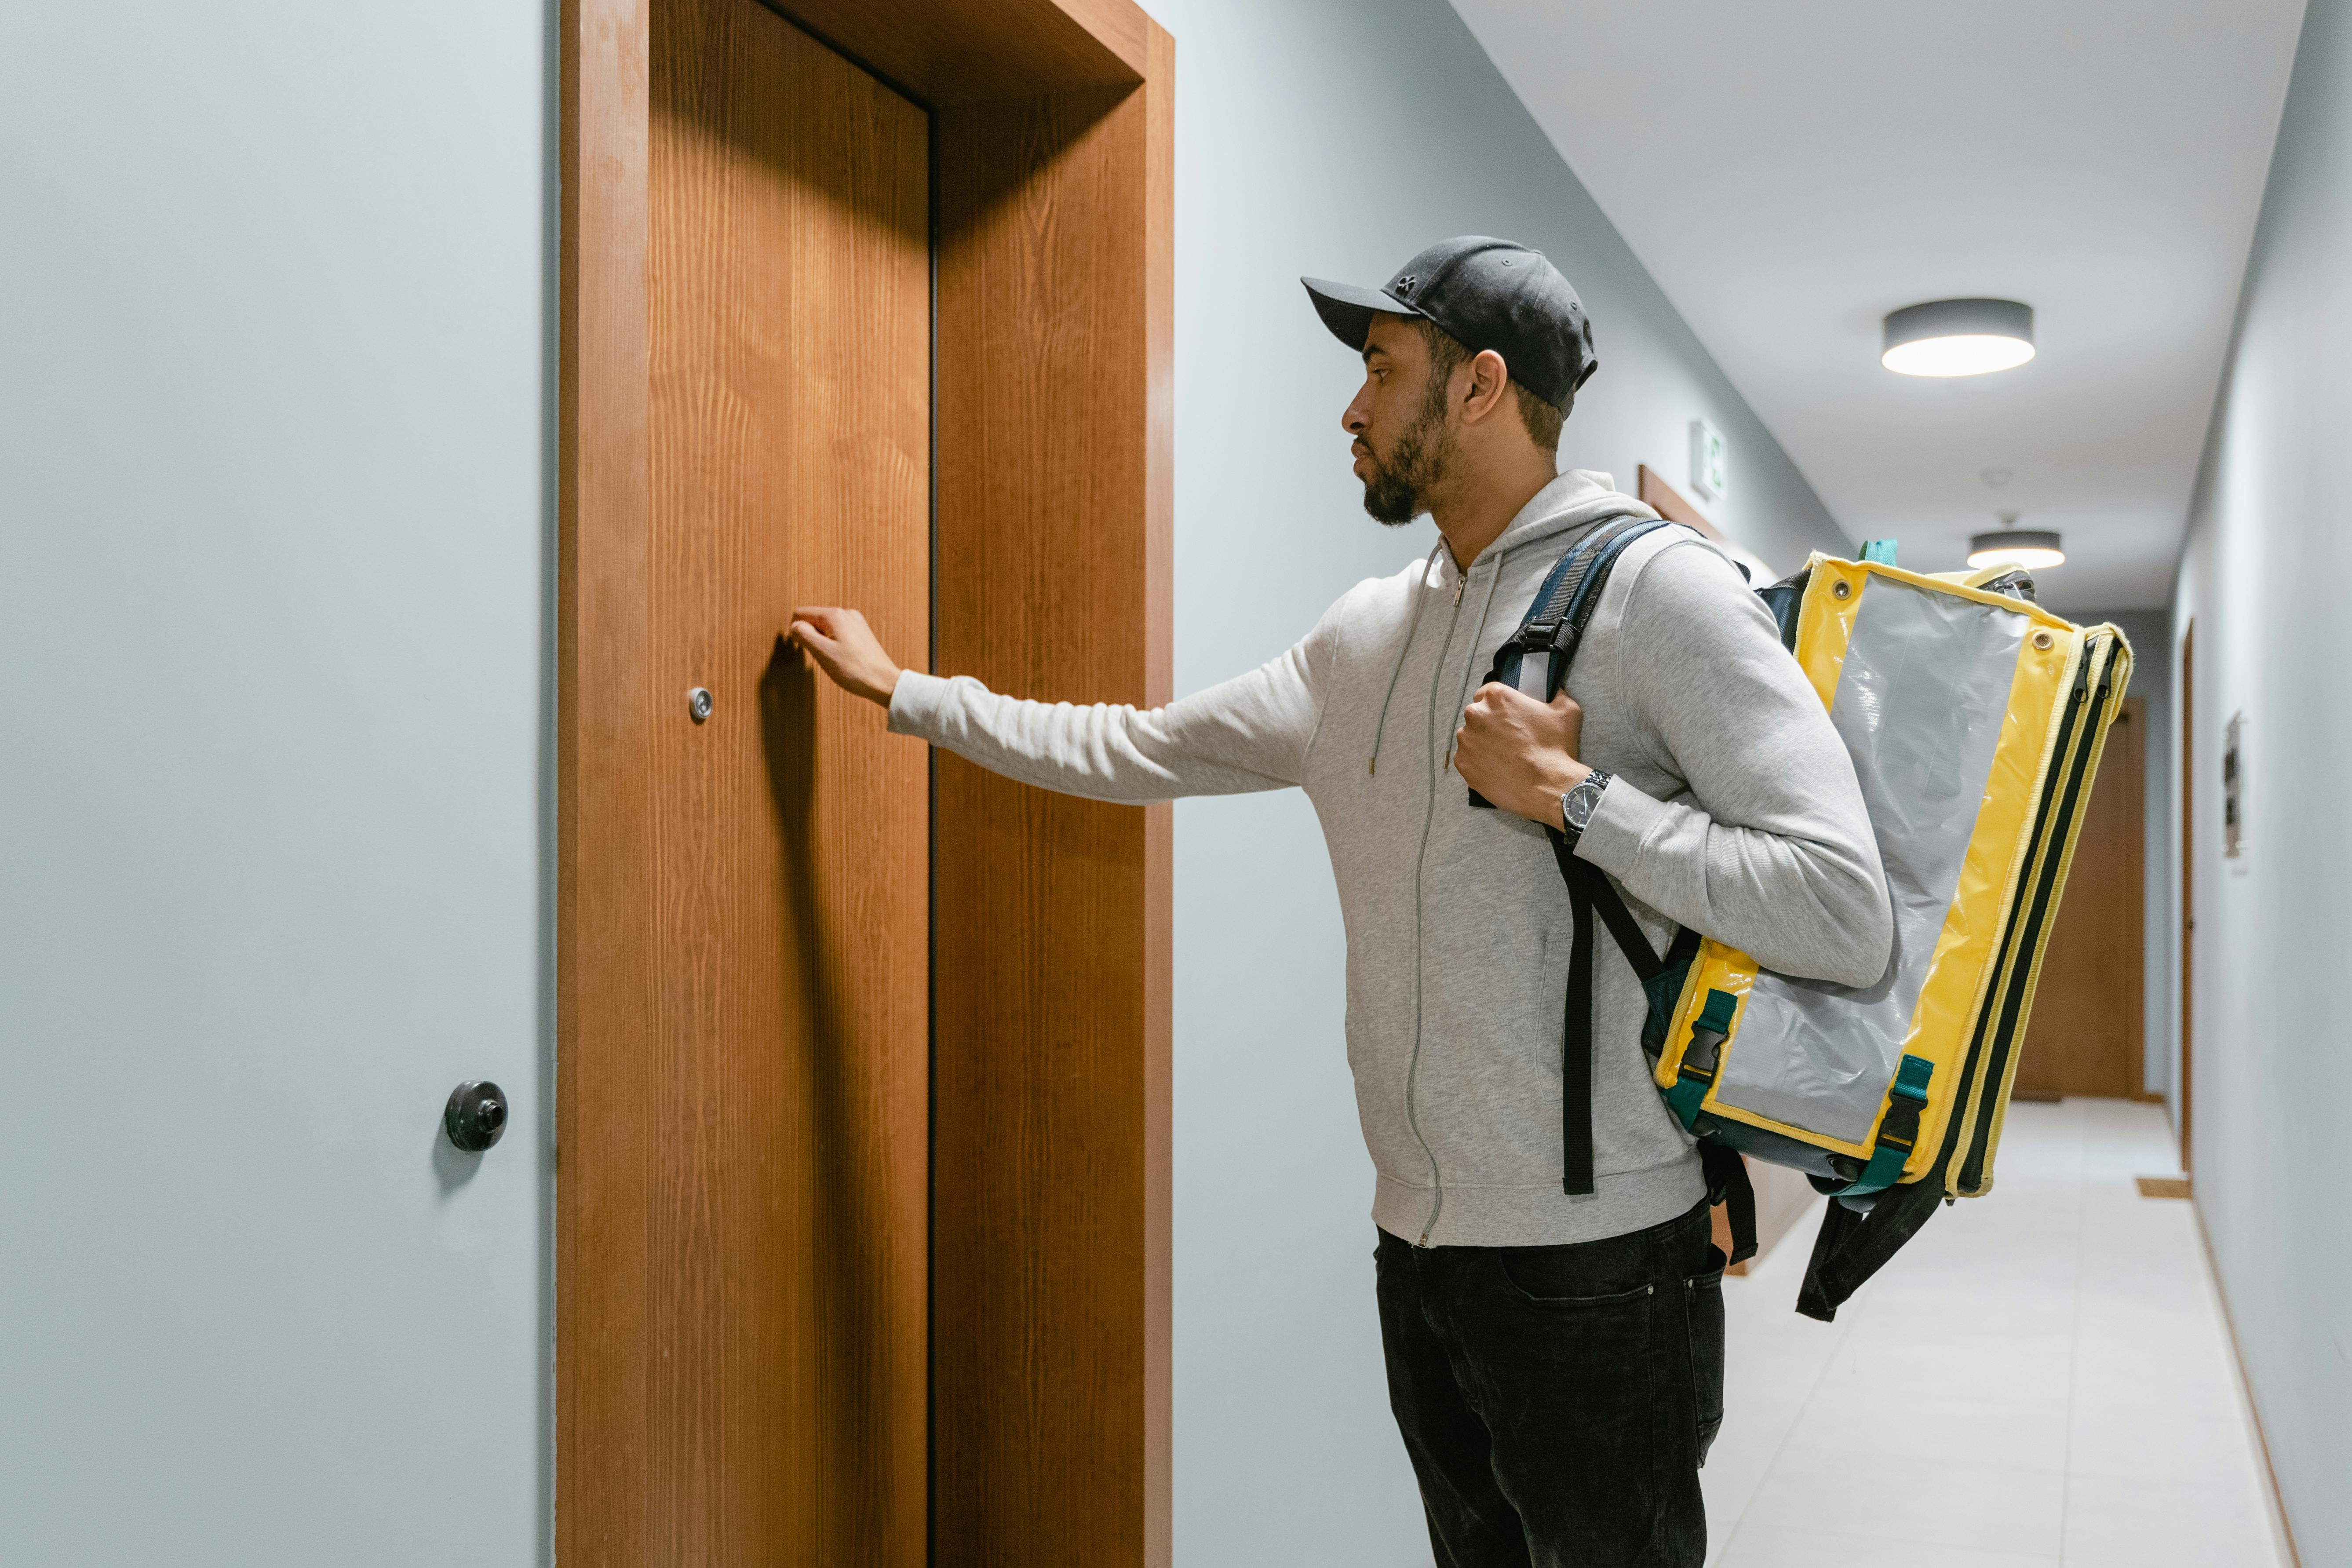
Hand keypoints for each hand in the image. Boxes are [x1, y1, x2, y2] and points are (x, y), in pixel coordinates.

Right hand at [788, 607, 901, 705]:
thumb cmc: (854, 670)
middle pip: (814, 620)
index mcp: (835, 615)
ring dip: (823, 643)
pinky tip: (843, 659)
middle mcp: (846, 614)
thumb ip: (804, 635)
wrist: (883, 682)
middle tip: (823, 656)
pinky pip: (838, 634)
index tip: (806, 649)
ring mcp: (855, 622)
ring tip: (835, 659)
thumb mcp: (822, 652)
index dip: (797, 632)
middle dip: (812, 638)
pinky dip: (834, 645)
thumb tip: (794, 626)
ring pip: (825, 628)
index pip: (801, 614)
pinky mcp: (861, 633)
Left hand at [1453, 682, 1592, 827]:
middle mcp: (1476, 715)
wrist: (1548, 786)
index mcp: (1497, 697)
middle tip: (1507, 739)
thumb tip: (1552, 691)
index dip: (1497, 706)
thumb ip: (1555, 694)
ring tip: (1503, 756)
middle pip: (1477, 715)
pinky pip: (1467, 759)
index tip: (1505, 716)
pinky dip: (1477, 763)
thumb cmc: (1555, 748)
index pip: (1486, 693)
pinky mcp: (1462, 764)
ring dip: (1482, 744)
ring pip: (1470, 737)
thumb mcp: (1566, 711)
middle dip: (1489, 725)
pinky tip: (1497, 768)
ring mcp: (1467, 740)